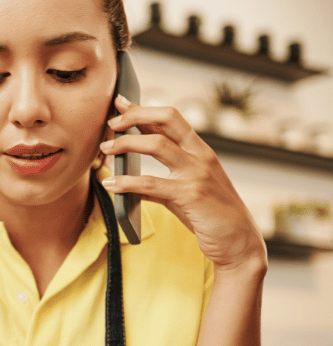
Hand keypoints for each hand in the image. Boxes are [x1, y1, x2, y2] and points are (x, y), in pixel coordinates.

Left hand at [99, 95, 266, 271]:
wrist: (239, 242)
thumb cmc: (210, 216)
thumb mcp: (184, 192)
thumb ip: (159, 182)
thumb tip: (128, 178)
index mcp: (200, 151)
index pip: (170, 119)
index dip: (142, 109)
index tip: (120, 102)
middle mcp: (200, 156)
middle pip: (167, 119)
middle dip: (136, 115)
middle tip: (111, 124)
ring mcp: (197, 174)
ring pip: (157, 145)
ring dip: (126, 144)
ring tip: (105, 150)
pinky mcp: (191, 195)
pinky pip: (152, 184)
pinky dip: (127, 182)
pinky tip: (111, 185)